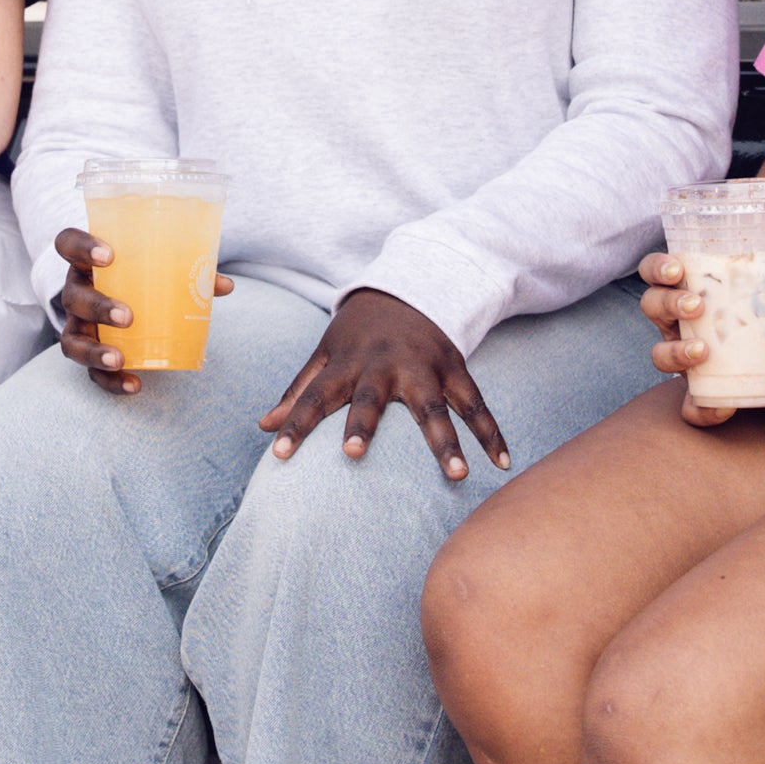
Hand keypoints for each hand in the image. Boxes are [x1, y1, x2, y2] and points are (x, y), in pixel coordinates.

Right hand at [52, 227, 234, 393]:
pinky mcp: (86, 353)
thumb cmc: (139, 276)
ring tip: (119, 359)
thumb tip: (224, 285)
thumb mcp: (157, 268)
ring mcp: (77, 324)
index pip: (68, 243)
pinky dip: (110, 381)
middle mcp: (76, 291)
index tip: (108, 254)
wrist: (118, 299)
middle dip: (98, 307)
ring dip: (94, 351)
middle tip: (127, 316)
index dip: (81, 246)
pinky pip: (90, 372)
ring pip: (71, 340)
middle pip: (73, 297)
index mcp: (88, 261)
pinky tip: (134, 385)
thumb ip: (187, 271)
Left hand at [258, 290, 507, 483]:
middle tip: (352, 455)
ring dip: (446, 440)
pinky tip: (501, 464)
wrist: (406, 288)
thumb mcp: (324, 354)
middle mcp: (383, 365)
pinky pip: (476, 403)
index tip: (279, 454)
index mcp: (345, 364)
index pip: (313, 396)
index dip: (295, 424)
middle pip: (372, 398)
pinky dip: (492, 432)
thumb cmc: (356, 334)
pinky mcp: (454, 366)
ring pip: (434, 405)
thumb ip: (297, 390)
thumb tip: (263, 426)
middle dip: (363, 424)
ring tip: (457, 475)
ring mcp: (423, 366)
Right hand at [637, 253, 764, 429]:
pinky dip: (700, 409)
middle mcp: (675, 322)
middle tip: (696, 306)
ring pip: (658, 354)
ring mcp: (681, 357)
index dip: (657, 267)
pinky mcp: (696, 392)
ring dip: (676, 351)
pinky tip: (722, 408)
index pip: (656, 271)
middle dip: (668, 303)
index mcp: (687, 290)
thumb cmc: (760, 321)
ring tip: (703, 351)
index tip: (676, 269)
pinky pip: (688, 406)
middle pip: (651, 306)